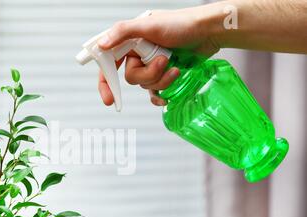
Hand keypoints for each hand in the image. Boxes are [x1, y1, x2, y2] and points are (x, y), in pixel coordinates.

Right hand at [97, 6, 222, 105]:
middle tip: (163, 61)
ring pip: (146, 85)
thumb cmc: (183, 24)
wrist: (209, 32)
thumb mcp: (149, 25)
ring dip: (161, 80)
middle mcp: (139, 53)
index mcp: (131, 40)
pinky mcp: (164, 75)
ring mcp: (152, 65)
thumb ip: (123, 32)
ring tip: (175, 66)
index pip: (109, 62)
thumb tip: (102, 44)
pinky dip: (160, 95)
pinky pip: (155, 93)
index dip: (106, 81)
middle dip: (148, 74)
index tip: (109, 98)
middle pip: (132, 77)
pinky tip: (167, 96)